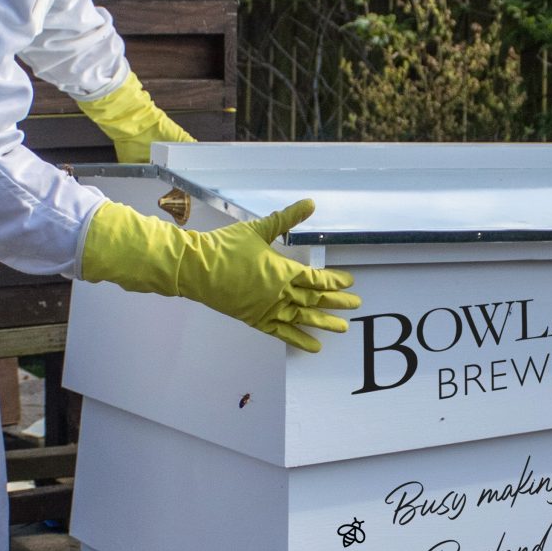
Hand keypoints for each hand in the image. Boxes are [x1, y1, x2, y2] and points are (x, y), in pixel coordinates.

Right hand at [79, 197, 357, 351]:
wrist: (196, 269)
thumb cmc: (225, 247)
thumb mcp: (257, 230)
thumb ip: (286, 219)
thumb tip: (310, 203)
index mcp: (281, 270)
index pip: (315, 278)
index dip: (334, 281)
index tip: (349, 281)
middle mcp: (278, 293)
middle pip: (313, 300)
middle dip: (336, 302)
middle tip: (355, 305)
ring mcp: (267, 309)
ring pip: (302, 318)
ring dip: (324, 323)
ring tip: (343, 328)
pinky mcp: (255, 320)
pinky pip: (281, 333)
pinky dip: (298, 340)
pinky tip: (314, 347)